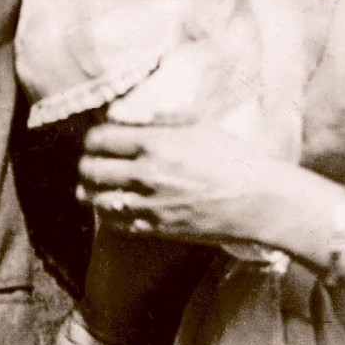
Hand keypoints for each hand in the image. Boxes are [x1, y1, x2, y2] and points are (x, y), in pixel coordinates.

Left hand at [76, 118, 322, 252]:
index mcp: (156, 144)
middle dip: (86, 163)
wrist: (258, 201)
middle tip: (92, 160)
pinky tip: (115, 204)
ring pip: (95, 199)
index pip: (100, 139)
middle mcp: (147, 174)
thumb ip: (158, 122)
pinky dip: (108, 212)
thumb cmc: (233, 158)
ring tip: (97, 184)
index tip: (97, 138)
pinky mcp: (157, 228)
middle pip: (90, 169)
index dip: (92, 138)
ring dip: (90, 190)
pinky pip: (115, 223)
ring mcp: (150, 204)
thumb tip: (125, 116)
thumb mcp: (197, 127)